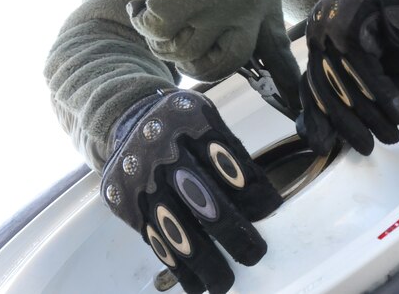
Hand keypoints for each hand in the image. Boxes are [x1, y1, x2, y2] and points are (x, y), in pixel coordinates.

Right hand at [94, 0, 300, 105]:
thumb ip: (251, 15)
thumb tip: (259, 64)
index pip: (277, 48)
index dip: (285, 83)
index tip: (295, 110)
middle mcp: (247, 0)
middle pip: (226, 63)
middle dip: (200, 63)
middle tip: (183, 43)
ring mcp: (214, 1)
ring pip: (188, 53)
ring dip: (167, 38)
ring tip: (163, 10)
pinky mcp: (178, 0)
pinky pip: (159, 36)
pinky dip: (145, 22)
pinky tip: (145, 1)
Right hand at [101, 90, 280, 293]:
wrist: (129, 120)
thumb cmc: (183, 126)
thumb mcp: (208, 120)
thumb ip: (230, 154)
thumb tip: (262, 205)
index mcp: (191, 121)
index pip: (229, 159)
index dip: (252, 188)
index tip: (272, 209)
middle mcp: (163, 149)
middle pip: (202, 196)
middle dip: (231, 231)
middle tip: (254, 254)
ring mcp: (142, 178)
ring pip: (175, 226)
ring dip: (203, 261)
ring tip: (223, 283)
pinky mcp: (127, 202)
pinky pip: (154, 238)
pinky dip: (175, 264)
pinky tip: (193, 281)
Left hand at [297, 0, 398, 154]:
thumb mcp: (374, 77)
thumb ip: (351, 99)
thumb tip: (326, 135)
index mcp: (321, 43)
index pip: (310, 87)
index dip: (316, 118)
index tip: (322, 146)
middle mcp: (321, 30)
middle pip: (326, 86)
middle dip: (349, 122)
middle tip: (368, 147)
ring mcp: (335, 21)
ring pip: (344, 78)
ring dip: (370, 112)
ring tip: (391, 133)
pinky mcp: (354, 18)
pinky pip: (362, 64)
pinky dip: (381, 92)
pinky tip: (395, 112)